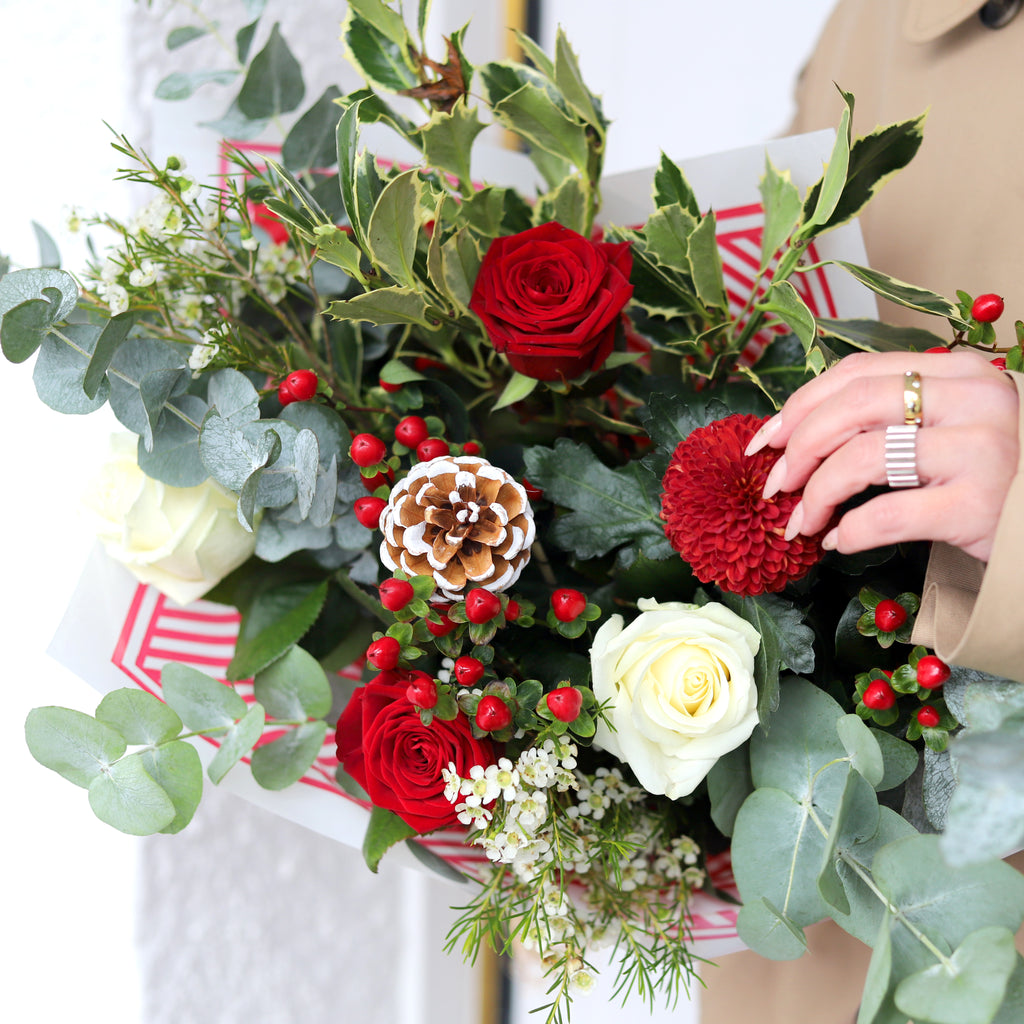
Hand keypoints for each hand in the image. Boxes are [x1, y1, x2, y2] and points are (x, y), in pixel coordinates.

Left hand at [745, 350, 1018, 560]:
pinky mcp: (981, 504)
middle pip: (852, 406)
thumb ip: (892, 418)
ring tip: (802, 522)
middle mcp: (973, 399)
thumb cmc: (991, 478)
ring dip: (816, 494)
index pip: (857, 372)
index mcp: (958, 372)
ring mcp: (981, 449)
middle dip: (799, 447)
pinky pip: (887, 514)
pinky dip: (849, 530)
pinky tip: (838, 541)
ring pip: (863, 456)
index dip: (799, 405)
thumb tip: (795, 434)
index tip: (767, 441)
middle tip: (776, 485)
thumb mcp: (948, 428)